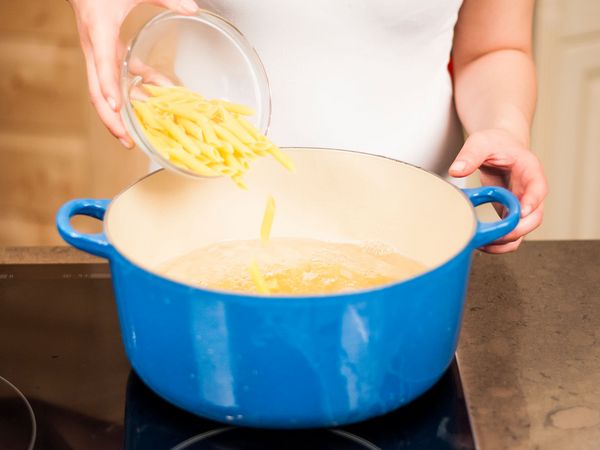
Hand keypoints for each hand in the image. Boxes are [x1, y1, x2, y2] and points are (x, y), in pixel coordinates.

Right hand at [68, 0, 198, 146]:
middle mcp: (93, 47)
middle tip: (128, 141)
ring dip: (117, 115)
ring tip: (134, 136)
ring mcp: (96, 52)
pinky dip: (129, 92)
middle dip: (110, 119)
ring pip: (101, 92)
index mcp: (99, 30)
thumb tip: (193, 8)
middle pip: (96, 91)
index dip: (108, 87)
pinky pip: (113, 79)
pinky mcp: (102, 53)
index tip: (117, 108)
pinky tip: (149, 98)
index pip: (102, 64)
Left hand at [449, 128, 546, 252]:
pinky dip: (500, 241)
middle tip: (497, 235)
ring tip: (486, 244)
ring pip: (524, 229)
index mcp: (529, 170)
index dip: (532, 201)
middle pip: (535, 216)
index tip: (521, 212)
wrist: (499, 145)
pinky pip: (511, 232)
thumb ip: (470, 155)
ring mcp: (523, 204)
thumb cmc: (495, 142)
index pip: (538, 188)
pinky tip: (483, 243)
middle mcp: (530, 190)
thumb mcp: (481, 142)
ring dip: (508, 241)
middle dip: (518, 229)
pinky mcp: (511, 212)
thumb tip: (456, 170)